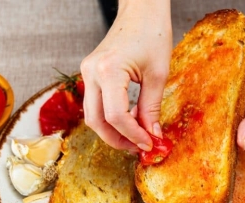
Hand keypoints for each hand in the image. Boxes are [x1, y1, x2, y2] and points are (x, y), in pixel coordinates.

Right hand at [80, 0, 171, 151]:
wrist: (141, 10)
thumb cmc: (152, 33)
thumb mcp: (157, 74)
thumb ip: (151, 108)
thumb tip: (152, 136)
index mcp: (108, 70)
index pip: (116, 116)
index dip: (133, 135)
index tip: (148, 144)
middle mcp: (91, 72)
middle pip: (96, 121)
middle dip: (117, 139)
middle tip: (137, 147)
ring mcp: (87, 72)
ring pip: (92, 115)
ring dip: (112, 131)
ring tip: (135, 136)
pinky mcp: (90, 73)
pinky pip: (95, 103)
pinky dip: (110, 117)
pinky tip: (128, 120)